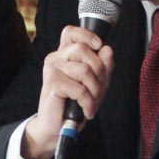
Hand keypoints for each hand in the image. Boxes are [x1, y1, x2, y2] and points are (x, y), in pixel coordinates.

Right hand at [22, 25, 113, 158]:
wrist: (58, 126)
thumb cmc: (75, 102)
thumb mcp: (96, 82)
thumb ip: (104, 66)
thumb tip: (107, 50)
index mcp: (64, 53)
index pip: (71, 32)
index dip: (87, 35)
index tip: (99, 46)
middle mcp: (56, 57)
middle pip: (83, 50)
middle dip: (99, 71)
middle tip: (97, 88)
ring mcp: (52, 69)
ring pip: (84, 70)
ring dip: (94, 90)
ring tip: (91, 101)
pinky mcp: (51, 83)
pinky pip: (79, 88)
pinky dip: (87, 102)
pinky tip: (86, 109)